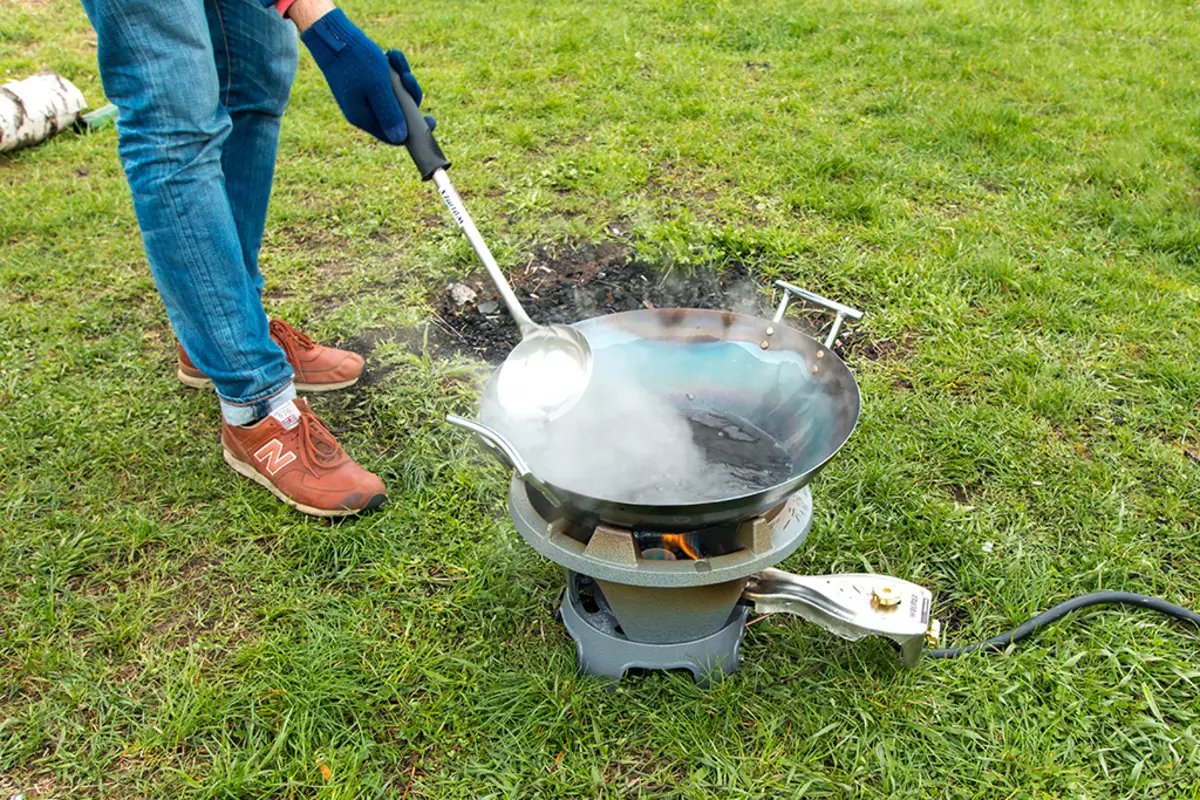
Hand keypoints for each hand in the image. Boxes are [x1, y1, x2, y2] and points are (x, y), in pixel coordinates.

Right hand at [299, 8, 433, 143]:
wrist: (331, 34)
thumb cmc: (355, 60)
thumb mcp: (377, 87)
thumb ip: (390, 113)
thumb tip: (400, 138)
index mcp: (363, 118)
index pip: (393, 136)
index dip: (414, 130)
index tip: (431, 120)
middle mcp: (364, 111)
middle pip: (398, 115)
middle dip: (409, 96)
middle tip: (409, 78)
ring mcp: (365, 97)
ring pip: (395, 96)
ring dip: (402, 78)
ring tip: (395, 58)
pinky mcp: (366, 83)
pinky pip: (387, 82)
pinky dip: (393, 69)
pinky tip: (391, 55)